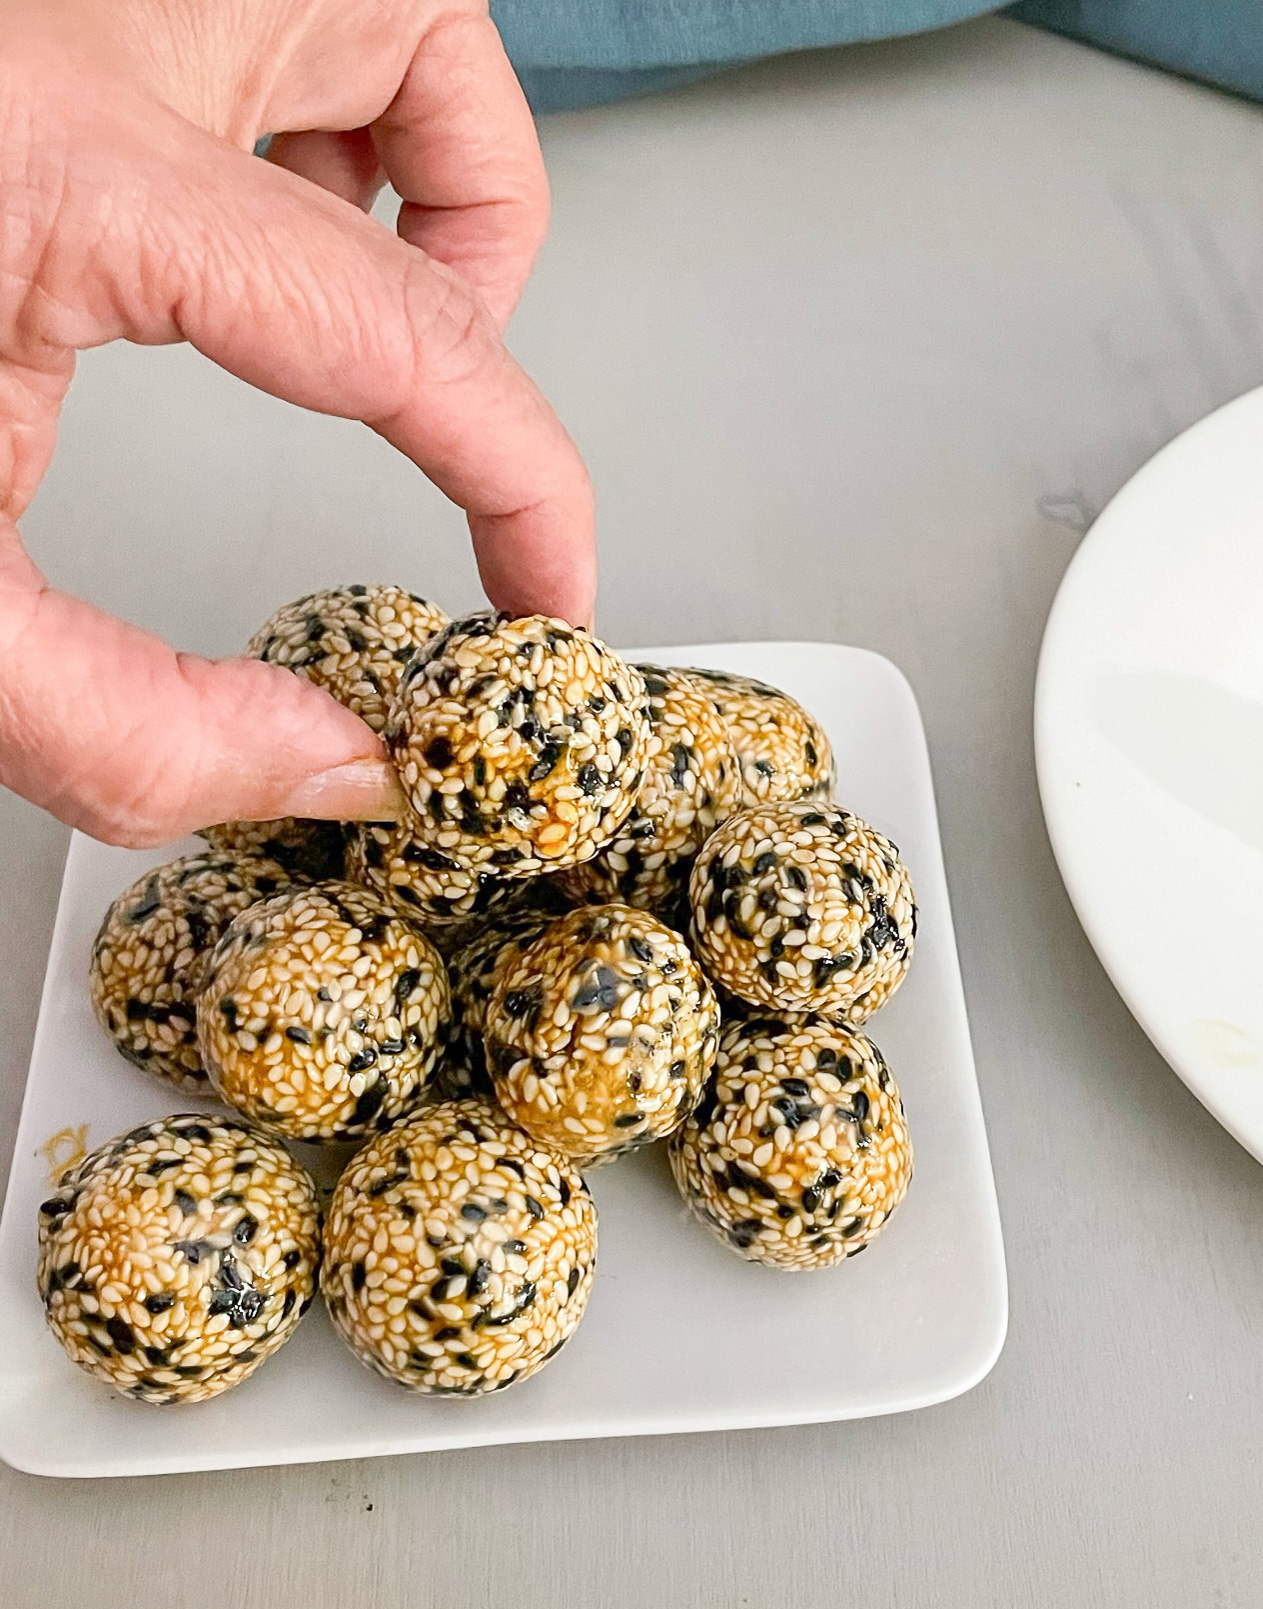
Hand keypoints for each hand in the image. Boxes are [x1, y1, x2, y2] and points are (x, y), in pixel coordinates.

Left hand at [0, 0, 594, 845]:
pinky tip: (216, 228)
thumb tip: (331, 764)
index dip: (525, 481)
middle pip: (417, 35)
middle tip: (444, 356)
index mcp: (58, 164)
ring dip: (395, 134)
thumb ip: (133, 726)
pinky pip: (221, 13)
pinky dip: (278, 110)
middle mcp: (64, 21)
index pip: (409, 328)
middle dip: (486, 216)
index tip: (543, 587)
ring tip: (345, 274)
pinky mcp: (13, 31)